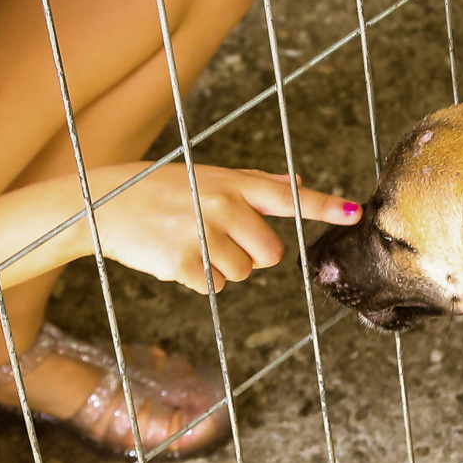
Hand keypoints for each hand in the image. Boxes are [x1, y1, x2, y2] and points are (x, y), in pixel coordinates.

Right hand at [80, 162, 356, 295]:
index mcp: (234, 183)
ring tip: (194, 245)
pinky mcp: (183, 262)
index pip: (288, 197)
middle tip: (221, 240)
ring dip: (223, 268)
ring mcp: (203, 233)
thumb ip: (256, 182)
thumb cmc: (163, 189)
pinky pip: (215, 286)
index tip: (355, 213)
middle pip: (271, 253)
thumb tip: (297, 180)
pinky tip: (179, 258)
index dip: (325, 207)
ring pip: (243, 273)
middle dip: (252, 255)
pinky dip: (201, 280)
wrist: (107, 203)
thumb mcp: (209, 176)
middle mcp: (223, 204)